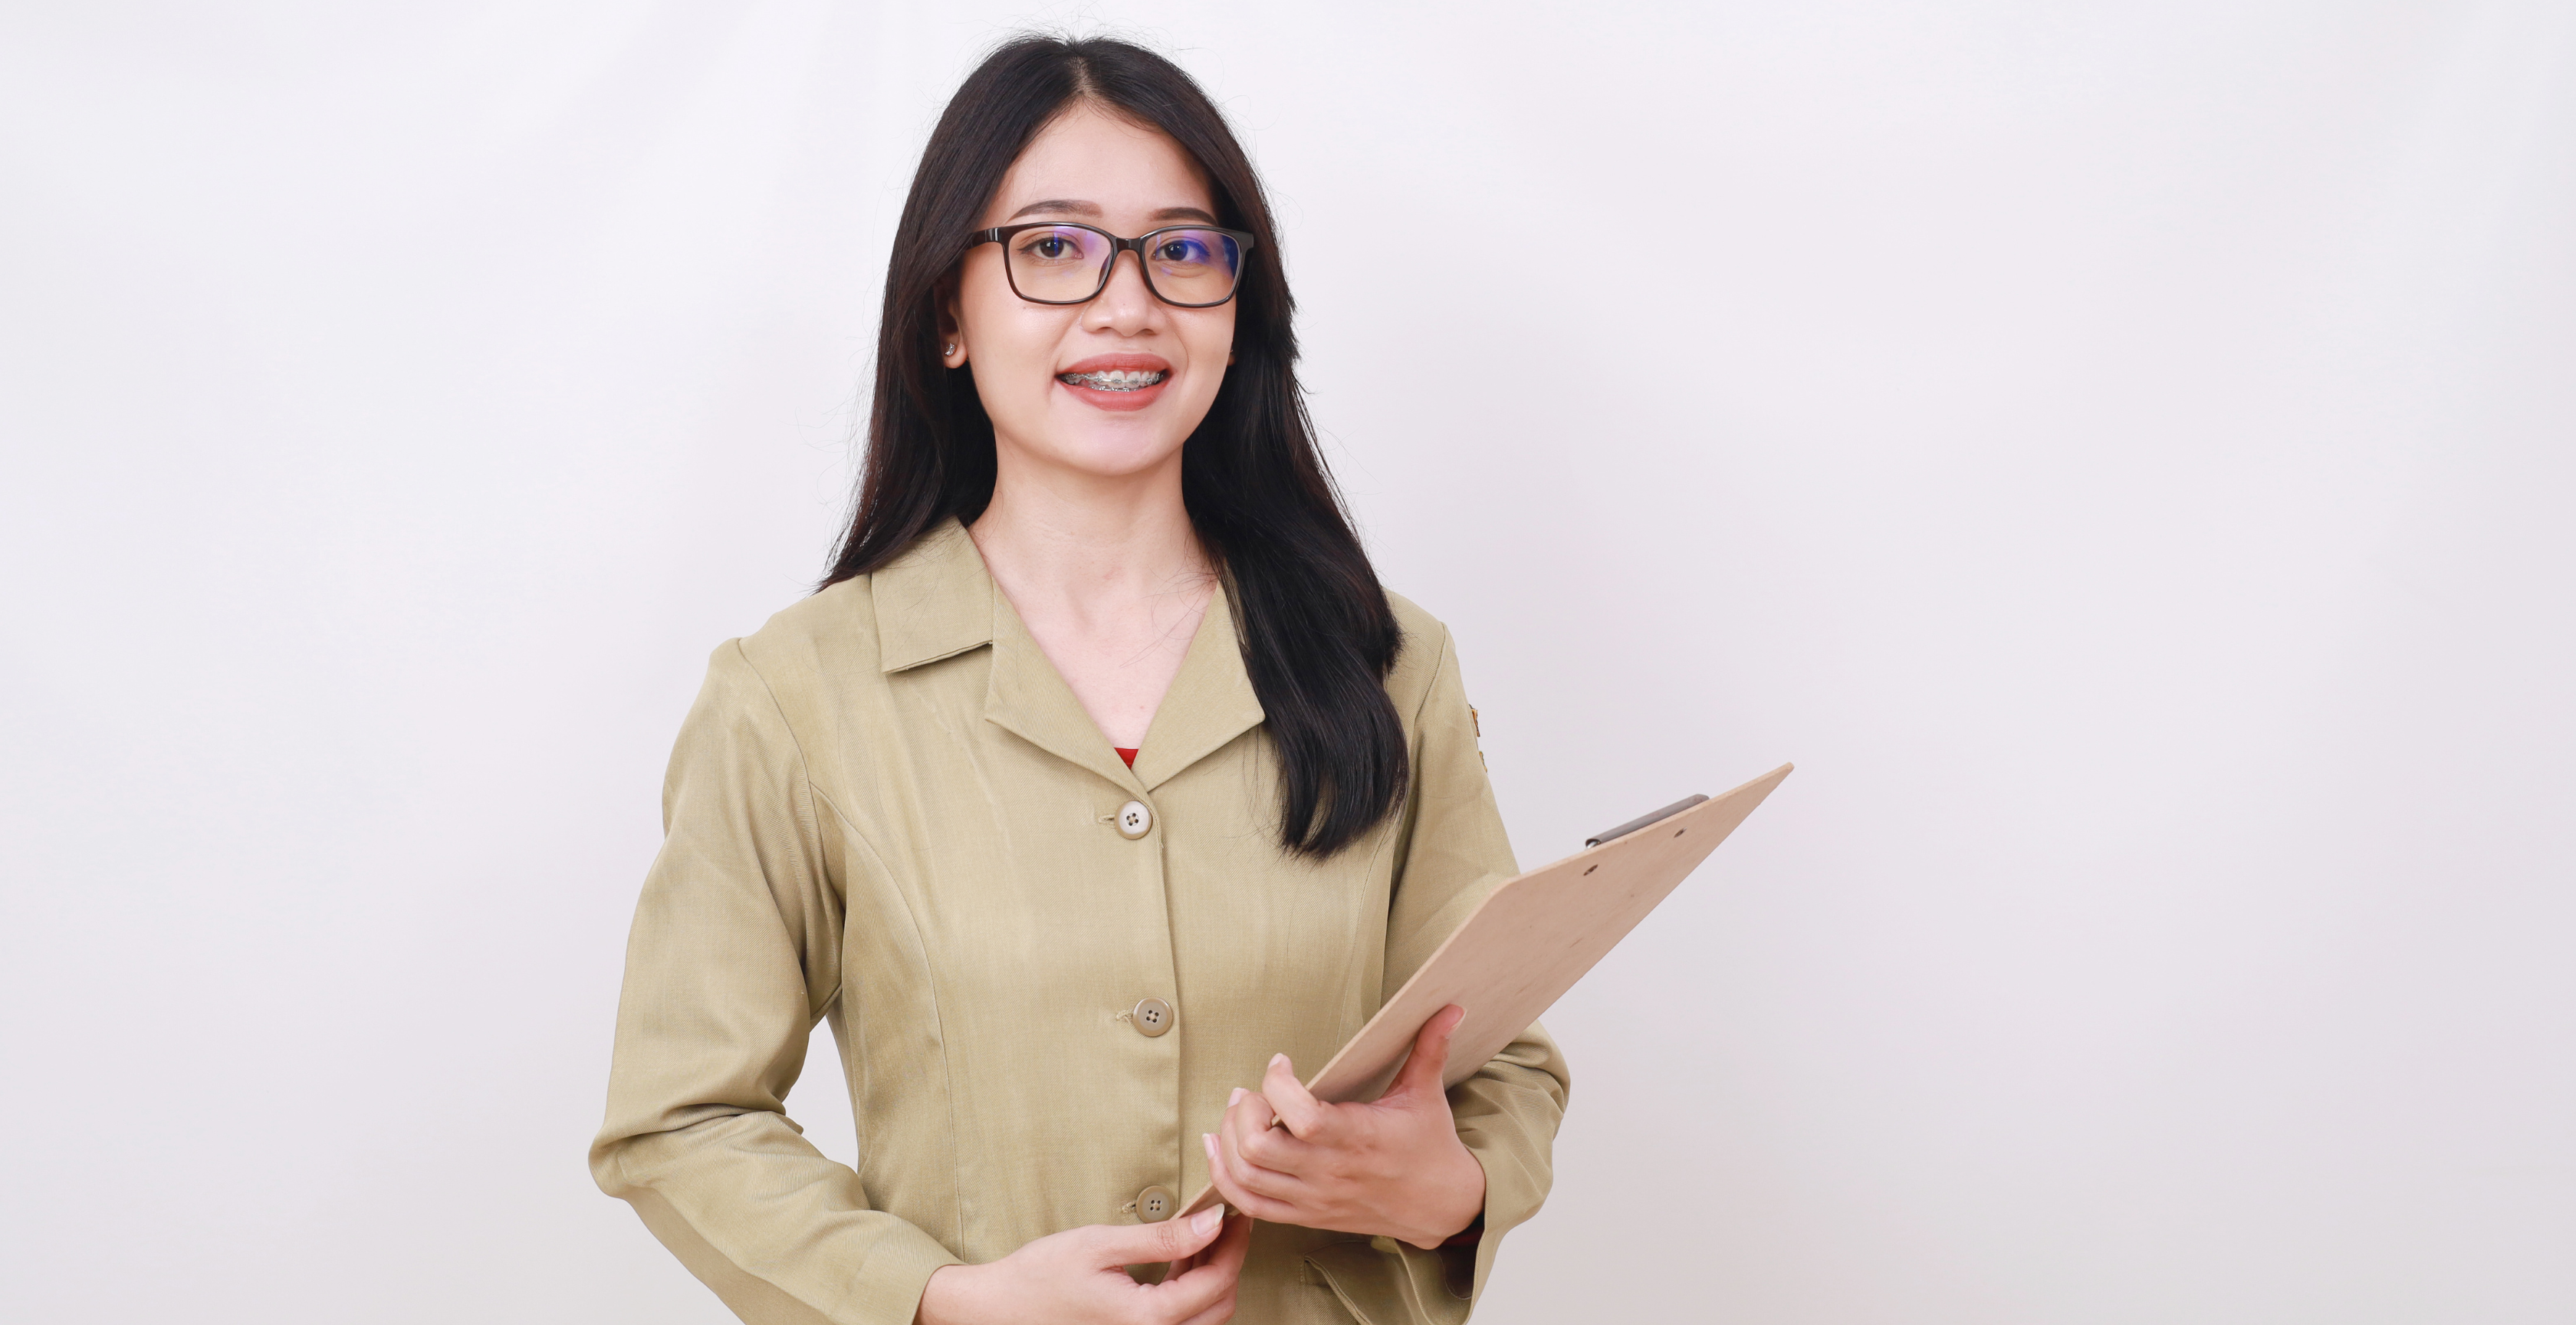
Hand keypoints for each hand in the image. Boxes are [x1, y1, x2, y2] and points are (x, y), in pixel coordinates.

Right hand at [913, 1206, 1250, 1324]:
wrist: (999, 1311)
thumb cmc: (1040, 1276)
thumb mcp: (1101, 1245)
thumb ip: (1163, 1237)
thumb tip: (1213, 1221)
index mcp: (1147, 1320)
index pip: (1217, 1281)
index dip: (1235, 1243)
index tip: (1236, 1210)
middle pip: (1219, 1304)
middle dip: (1228, 1259)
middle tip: (1223, 1218)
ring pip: (1206, 1317)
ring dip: (1210, 1276)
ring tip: (1199, 1234)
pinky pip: (1181, 1321)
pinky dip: (1189, 1291)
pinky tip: (1178, 1259)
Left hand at [1203, 1004, 1487, 1250]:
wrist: (1440, 1206)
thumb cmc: (1429, 1145)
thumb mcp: (1427, 1093)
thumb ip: (1430, 1047)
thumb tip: (1450, 1006)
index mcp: (1358, 1137)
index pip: (1300, 1118)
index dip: (1277, 1085)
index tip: (1281, 1063)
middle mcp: (1330, 1171)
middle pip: (1258, 1148)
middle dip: (1243, 1111)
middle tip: (1252, 1092)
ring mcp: (1314, 1198)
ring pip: (1246, 1177)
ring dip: (1228, 1140)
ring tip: (1238, 1113)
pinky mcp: (1306, 1215)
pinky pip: (1250, 1205)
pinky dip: (1225, 1177)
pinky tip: (1220, 1148)